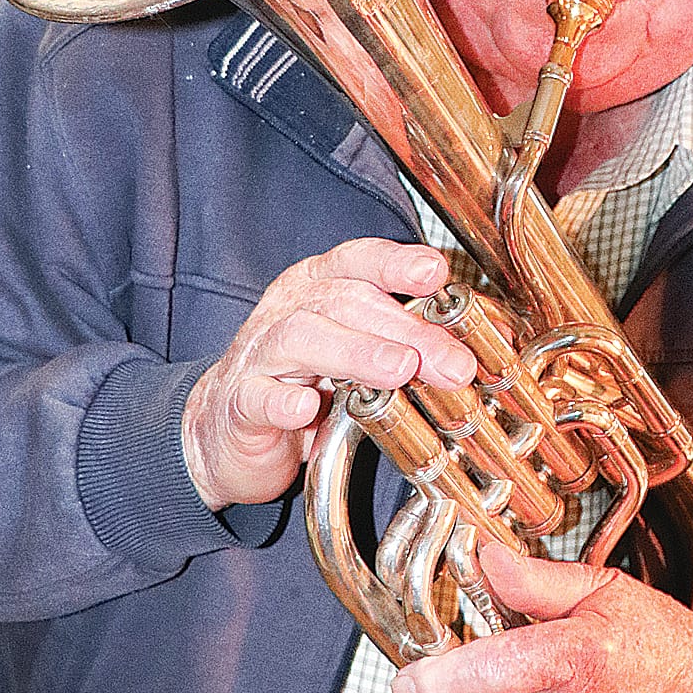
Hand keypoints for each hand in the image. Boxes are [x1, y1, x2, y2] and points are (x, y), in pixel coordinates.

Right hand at [181, 238, 476, 509]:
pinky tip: (306, 409)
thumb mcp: (355, 354)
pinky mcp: (239, 404)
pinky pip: (258, 396)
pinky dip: (282, 401)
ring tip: (399, 370)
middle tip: (450, 360)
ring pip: (302, 337)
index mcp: (317, 289)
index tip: (436, 273)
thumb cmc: (301, 383)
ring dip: (356, 351)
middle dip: (405, 329)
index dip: (395, 263)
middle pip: (345, 302)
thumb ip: (402, 343)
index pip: (357, 261)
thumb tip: (466, 352)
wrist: (226, 430)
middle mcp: (288, 311)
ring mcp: (259, 356)